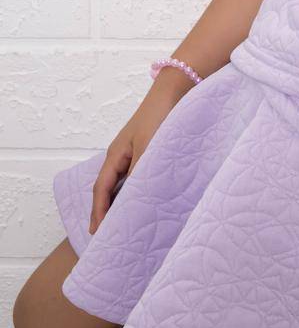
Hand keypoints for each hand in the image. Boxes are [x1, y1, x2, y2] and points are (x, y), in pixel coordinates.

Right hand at [89, 68, 192, 233]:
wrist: (174, 91)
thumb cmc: (159, 116)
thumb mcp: (147, 147)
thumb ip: (139, 172)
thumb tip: (131, 199)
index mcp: (115, 156)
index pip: (101, 190)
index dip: (98, 211)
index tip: (97, 232)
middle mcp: (121, 156)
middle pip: (107, 189)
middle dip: (104, 211)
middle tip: (105, 236)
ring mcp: (133, 154)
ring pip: (121, 184)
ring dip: (119, 203)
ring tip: (121, 225)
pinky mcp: (147, 152)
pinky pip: (135, 177)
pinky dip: (133, 192)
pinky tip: (142, 201)